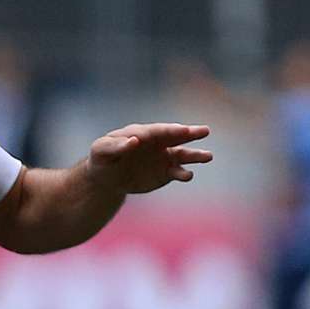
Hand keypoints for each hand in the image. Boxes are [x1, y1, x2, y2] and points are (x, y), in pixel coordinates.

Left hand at [86, 123, 213, 193]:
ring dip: (195, 156)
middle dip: (190, 133)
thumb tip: (135, 140)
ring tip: (208, 156)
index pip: (158, 130)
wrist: (106, 178)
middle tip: (204, 131)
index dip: (168, 130)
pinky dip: (183, 174)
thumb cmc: (102, 159)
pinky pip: (177, 172)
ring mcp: (163, 157)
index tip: (180, 130)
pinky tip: (188, 175)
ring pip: (183, 154)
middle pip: (176, 136)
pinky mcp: (165, 173)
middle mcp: (158, 142)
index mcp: (143, 132)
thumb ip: (116, 145)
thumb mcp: (102, 151)